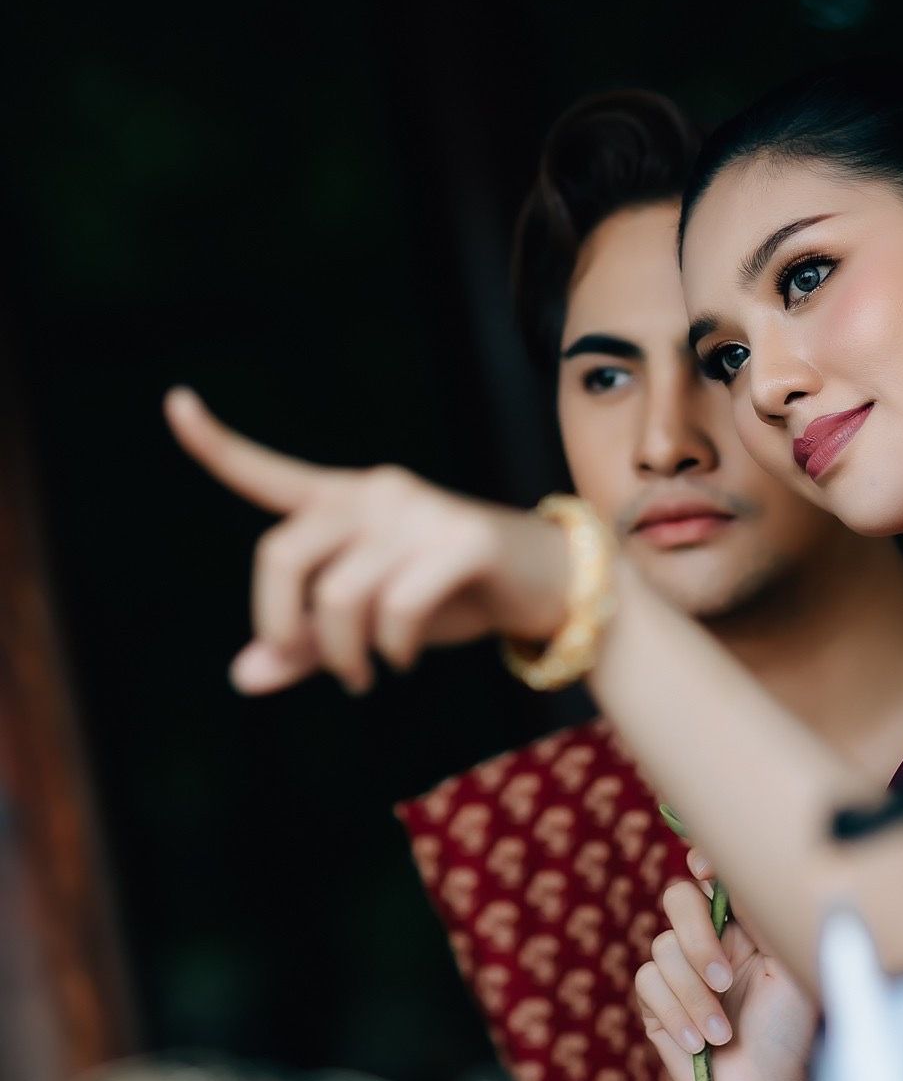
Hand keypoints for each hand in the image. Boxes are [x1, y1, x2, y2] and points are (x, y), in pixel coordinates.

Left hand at [164, 388, 568, 694]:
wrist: (549, 585)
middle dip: (281, 625)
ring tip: (366, 672)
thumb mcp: (368, 622)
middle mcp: (375, 494)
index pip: (268, 473)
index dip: (216, 445)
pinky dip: (391, 649)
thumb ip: (307, 646)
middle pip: (282, 554)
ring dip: (342, 654)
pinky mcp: (462, 539)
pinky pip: (397, 607)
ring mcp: (419, 513)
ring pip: (339, 596)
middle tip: (306, 663)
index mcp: (343, 503)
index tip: (175, 404)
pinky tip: (404, 657)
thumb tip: (245, 676)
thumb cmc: (451, 595)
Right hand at [635, 861, 820, 1080]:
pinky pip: (647, 984)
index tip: (705, 869)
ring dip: (693, 996)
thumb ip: (763, 916)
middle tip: (725, 980)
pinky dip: (674, 1013)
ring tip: (722, 1035)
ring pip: (662, 948)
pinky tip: (699, 1043)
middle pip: (677, 900)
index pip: (713, 874)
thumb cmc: (793, 1034)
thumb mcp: (792, 966)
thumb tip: (740, 867)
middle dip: (697, 938)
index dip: (703, 861)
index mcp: (745, 926)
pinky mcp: (656, 1006)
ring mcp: (680, 974)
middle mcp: (710, 942)